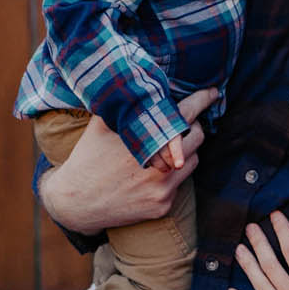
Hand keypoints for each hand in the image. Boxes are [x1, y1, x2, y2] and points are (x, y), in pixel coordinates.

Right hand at [37, 88, 217, 233]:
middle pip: (196, 137)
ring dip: (186, 151)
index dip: (201, 101)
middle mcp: (157, 166)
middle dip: (193, 127)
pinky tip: (154, 171)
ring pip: (193, 161)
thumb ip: (124, 106)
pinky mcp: (161, 206)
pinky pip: (180, 185)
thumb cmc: (87, 158)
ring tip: (167, 147)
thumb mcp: (100, 126)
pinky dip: (173, 175)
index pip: (183, 114)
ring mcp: (161, 189)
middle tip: (182, 123)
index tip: (213, 93)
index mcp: (144, 142)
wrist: (75, 202)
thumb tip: (139, 82)